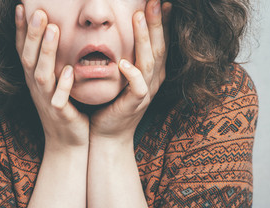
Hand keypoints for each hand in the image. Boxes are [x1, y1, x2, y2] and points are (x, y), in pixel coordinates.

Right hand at [15, 5, 88, 147]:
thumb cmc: (63, 109)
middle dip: (32, 34)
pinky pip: (58, 99)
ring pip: (42, 75)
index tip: (22, 7)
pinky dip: (63, 85)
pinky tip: (68, 70)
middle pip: (29, 58)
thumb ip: (53, 65)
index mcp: (35, 79)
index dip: (20, 30)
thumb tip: (58, 37)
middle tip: (39, 11)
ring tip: (54, 29)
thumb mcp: (54, 84)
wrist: (67, 142)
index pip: (23, 51)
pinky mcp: (60, 115)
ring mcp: (46, 101)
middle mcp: (37, 88)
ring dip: (46, 52)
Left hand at [90, 0, 171, 140]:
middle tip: (154, 1)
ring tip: (138, 18)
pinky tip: (123, 62)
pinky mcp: (134, 104)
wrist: (108, 132)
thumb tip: (117, 35)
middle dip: (157, 23)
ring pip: (149, 62)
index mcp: (151, 72)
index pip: (159, 43)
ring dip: (144, 40)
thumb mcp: (121, 76)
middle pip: (158, 47)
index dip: (161, 23)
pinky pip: (137, 88)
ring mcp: (145, 92)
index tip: (160, 2)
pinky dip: (132, 74)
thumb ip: (125, 57)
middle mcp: (152, 80)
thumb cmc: (112, 102)